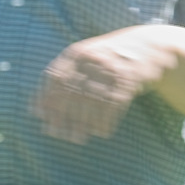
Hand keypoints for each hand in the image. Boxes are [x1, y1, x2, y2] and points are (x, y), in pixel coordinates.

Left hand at [32, 24, 176, 143]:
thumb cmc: (109, 59)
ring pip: (93, 100)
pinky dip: (107, 120)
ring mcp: (112, 67)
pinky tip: (101, 132)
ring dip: (84, 122)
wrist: (149, 46)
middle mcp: (93, 58)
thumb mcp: (85, 61)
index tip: (41, 118)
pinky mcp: (130, 77)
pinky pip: (115, 103)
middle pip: (73, 91)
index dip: (47, 98)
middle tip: (59, 135)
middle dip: (64, 115)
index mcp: (77, 53)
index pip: (56, 77)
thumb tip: (35, 109)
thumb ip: (63, 80)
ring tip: (78, 138)